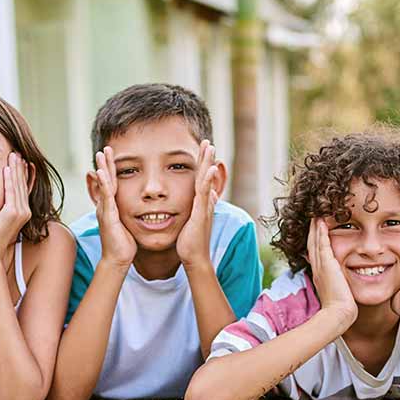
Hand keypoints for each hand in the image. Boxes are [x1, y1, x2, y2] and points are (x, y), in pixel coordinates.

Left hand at [0, 152, 30, 260]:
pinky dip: (9, 179)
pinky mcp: (12, 213)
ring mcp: (20, 212)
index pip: (23, 188)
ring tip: (13, 155)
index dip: (23, 174)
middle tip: (17, 153)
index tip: (20, 161)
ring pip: (18, 185)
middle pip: (22, 184)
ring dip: (16, 169)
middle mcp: (24, 211)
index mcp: (22, 212)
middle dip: (20, 167)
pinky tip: (7, 168)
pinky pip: (11, 191)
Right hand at [87, 146, 135, 266]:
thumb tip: (136, 207)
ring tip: (101, 154)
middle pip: (105, 180)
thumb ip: (127, 214)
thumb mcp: (127, 224)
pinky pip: (105, 197)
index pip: (111, 183)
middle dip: (105, 163)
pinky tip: (102, 173)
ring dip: (102, 168)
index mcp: (111, 206)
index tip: (111, 155)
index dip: (111, 169)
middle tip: (105, 148)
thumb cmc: (124, 244)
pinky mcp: (108, 216)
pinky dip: (103, 184)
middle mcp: (105, 206)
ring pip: (103, 185)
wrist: (117, 259)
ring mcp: (105, 210)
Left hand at [176, 140, 218, 269]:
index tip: (202, 149)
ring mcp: (204, 207)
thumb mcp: (190, 221)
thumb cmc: (189, 242)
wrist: (194, 258)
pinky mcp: (201, 214)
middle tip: (207, 141)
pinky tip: (209, 169)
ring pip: (206, 181)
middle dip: (207, 158)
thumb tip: (202, 200)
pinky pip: (204, 194)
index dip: (203, 164)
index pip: (201, 179)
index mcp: (200, 203)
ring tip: (210, 147)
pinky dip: (206, 181)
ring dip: (208, 164)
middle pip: (206, 175)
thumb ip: (194, 209)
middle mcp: (205, 202)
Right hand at [308, 218, 356, 327]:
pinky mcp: (326, 264)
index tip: (317, 230)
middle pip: (312, 244)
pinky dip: (320, 231)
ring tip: (315, 214)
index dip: (315, 241)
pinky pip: (322, 243)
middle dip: (312, 231)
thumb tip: (347, 287)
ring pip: (315, 241)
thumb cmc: (342, 309)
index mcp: (320, 274)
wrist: (338, 315)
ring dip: (314, 227)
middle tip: (313, 217)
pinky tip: (321, 220)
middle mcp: (317, 268)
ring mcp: (320, 266)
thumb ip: (342, 286)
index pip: (316, 253)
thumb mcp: (340, 294)